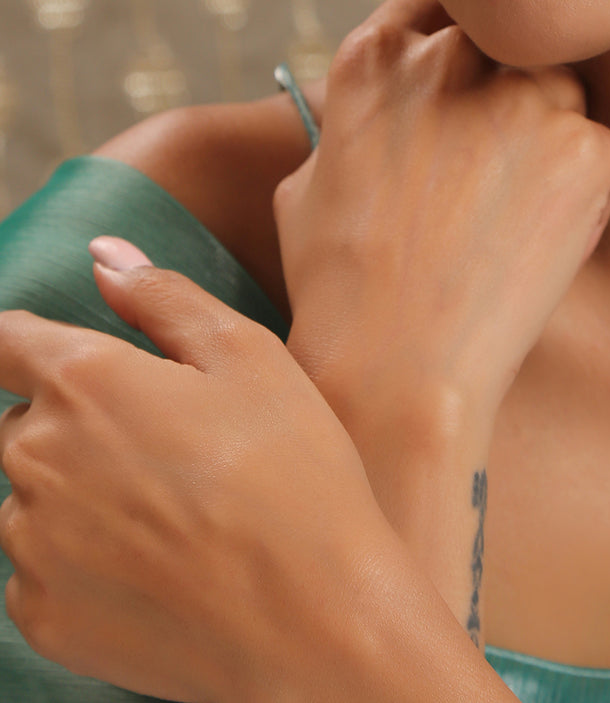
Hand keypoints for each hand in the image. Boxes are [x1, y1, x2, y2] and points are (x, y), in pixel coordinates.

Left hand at [0, 252, 391, 701]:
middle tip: (163, 446)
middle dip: (73, 420)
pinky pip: (39, 569)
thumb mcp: (248, 355)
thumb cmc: (293, 476)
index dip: (27, 339)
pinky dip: (79, 561)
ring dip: (75, 493)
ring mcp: (32, 546)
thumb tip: (103, 254)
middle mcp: (36, 460)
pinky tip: (154, 565)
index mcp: (84, 381)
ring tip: (169, 512)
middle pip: (23, 421)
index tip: (66, 357)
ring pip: (30, 497)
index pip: (6, 340)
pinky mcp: (41, 617)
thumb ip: (162, 297)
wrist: (311, 624)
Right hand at [274, 0, 609, 432]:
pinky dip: (580, 186)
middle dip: (502, 77)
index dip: (452, 32)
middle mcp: (453, 58)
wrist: (395, 371)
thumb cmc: (337, 290)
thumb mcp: (306, 183)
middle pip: (503, 35)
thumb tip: (376, 110)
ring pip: (558, 83)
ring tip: (513, 206)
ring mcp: (527, 98)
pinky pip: (595, 146)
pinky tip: (540, 239)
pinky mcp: (588, 148)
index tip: (465, 68)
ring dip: (545, 126)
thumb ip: (352, 120)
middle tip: (497, 146)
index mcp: (376, 56)